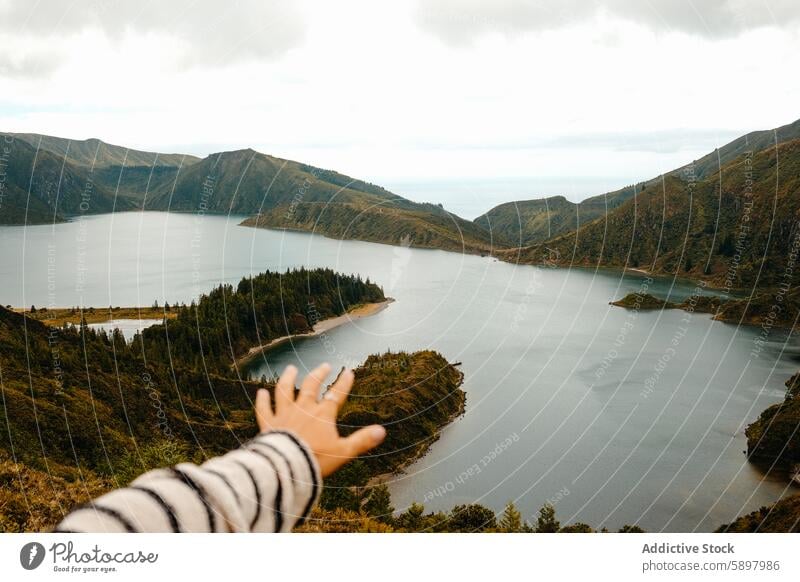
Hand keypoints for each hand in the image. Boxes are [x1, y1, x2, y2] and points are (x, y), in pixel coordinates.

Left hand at [254, 363, 386, 476]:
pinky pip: (264, 409)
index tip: (349, 371)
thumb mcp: (344, 452)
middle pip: (311, 386)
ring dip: (288, 379)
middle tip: (324, 365)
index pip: (336, 395)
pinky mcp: (268, 424)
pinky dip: (262, 400)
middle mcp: (303, 409)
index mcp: (322, 414)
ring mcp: (284, 415)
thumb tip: (382, 431)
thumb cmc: (316, 460)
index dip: (344, 383)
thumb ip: (362, 440)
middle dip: (319, 374)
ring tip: (291, 369)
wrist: (287, 467)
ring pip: (285, 391)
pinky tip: (260, 392)